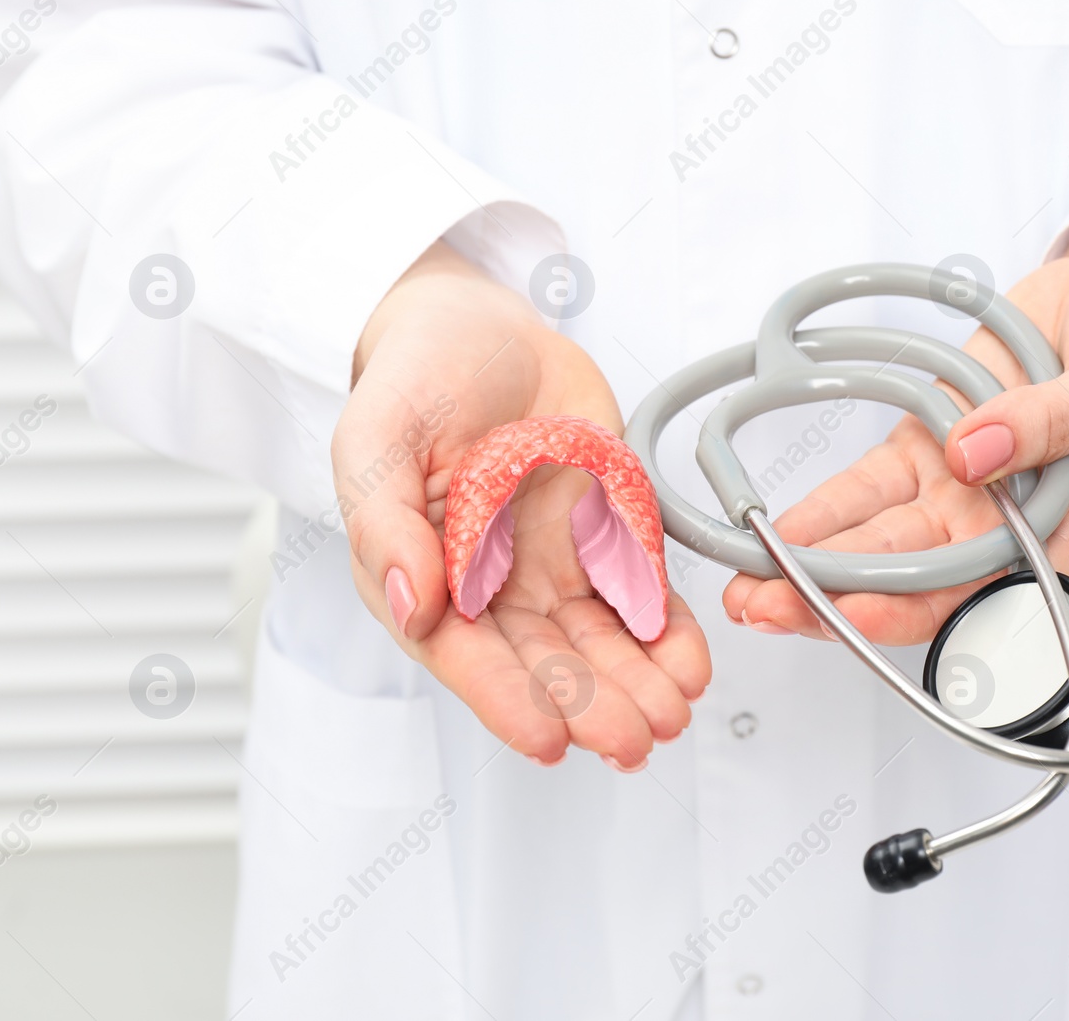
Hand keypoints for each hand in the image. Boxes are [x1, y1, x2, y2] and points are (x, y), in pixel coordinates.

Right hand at [334, 242, 709, 767]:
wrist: (482, 327)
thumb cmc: (415, 378)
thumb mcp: (377, 434)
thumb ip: (384, 520)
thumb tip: (412, 603)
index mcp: (426, 575)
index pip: (465, 654)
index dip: (506, 700)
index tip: (549, 739)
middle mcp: (491, 586)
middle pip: (543, 663)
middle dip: (590, 708)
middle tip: (634, 740)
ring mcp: (552, 564)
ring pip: (598, 644)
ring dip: (637, 684)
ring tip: (674, 714)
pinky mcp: (605, 537)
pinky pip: (640, 596)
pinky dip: (668, 632)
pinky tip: (691, 661)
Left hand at [721, 208, 1068, 644]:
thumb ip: (1057, 420)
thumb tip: (975, 454)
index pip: (982, 588)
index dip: (912, 605)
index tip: (850, 608)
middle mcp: (1010, 522)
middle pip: (915, 575)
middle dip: (834, 594)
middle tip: (763, 603)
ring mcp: (968, 484)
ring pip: (881, 536)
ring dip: (815, 559)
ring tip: (746, 578)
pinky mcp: (936, 443)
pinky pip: (874, 484)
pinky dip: (826, 506)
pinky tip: (773, 525)